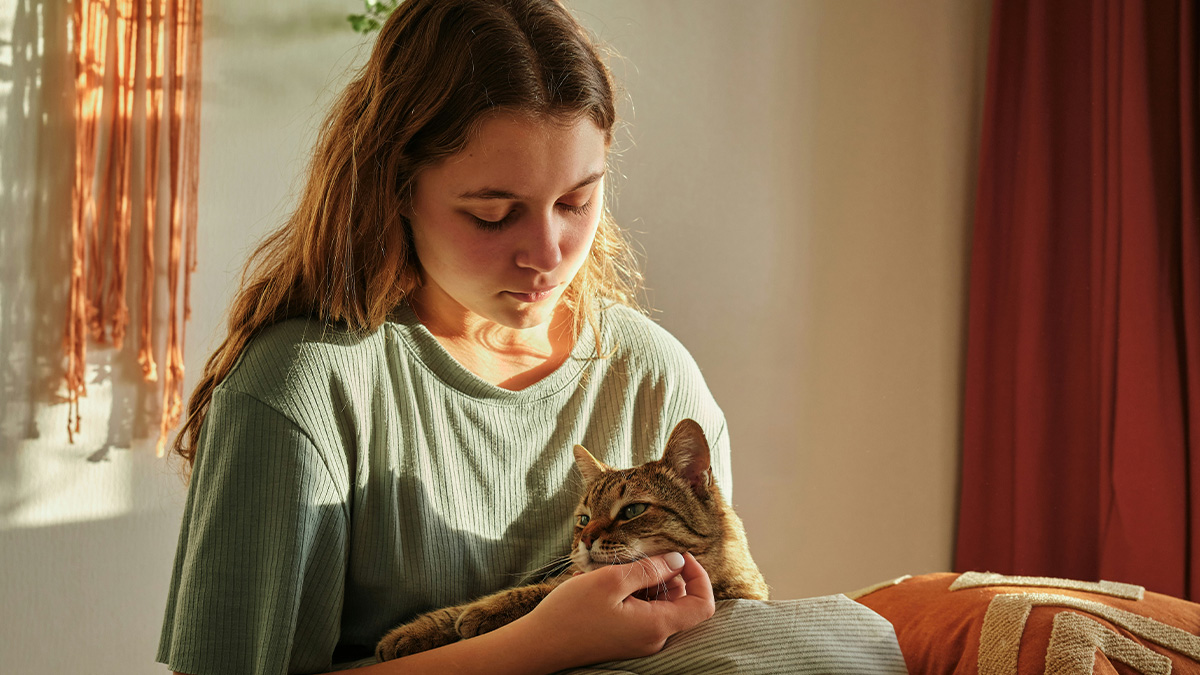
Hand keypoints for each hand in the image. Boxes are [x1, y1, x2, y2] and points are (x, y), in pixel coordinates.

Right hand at [517, 552, 715, 666]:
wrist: (538, 645)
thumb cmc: (571, 613)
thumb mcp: (611, 580)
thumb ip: (649, 569)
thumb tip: (678, 561)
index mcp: (656, 626)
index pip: (702, 605)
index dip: (698, 576)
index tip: (678, 555)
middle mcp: (653, 638)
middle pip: (682, 602)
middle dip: (669, 574)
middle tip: (641, 556)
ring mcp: (639, 640)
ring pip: (660, 605)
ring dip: (647, 581)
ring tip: (617, 568)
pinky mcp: (625, 638)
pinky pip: (642, 612)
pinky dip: (632, 592)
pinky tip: (606, 581)